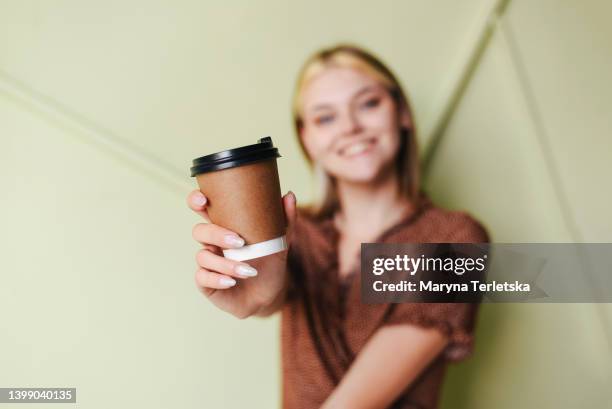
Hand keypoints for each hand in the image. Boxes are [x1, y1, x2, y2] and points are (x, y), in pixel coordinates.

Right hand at [188, 189, 296, 317]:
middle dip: (216, 234)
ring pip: (203, 256)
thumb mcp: (280, 242)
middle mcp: (212, 243)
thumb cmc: (269, 263)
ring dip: (225, 263)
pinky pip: (202, 277)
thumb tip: (290, 195)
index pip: (203, 209)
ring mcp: (207, 262)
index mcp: (224, 226)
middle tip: (240, 242)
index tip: (203, 200)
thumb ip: (285, 219)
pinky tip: (232, 282)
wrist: (268, 295)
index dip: (197, 201)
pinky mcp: (205, 282)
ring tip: (248, 270)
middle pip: (200, 231)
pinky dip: (217, 279)